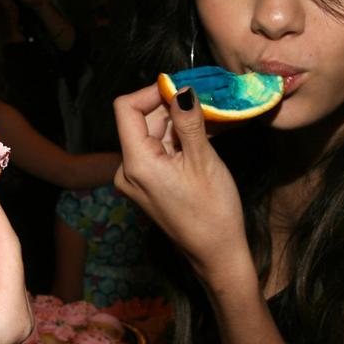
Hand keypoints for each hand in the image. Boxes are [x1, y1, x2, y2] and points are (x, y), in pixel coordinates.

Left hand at [113, 84, 247, 278]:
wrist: (217, 255)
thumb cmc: (212, 214)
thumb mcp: (203, 160)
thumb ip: (188, 121)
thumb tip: (181, 89)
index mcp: (135, 163)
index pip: (126, 108)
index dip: (152, 92)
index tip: (182, 87)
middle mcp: (128, 170)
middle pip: (143, 120)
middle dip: (174, 106)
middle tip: (209, 100)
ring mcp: (138, 178)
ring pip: (156, 134)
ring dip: (183, 122)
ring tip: (217, 116)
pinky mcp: (150, 184)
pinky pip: (162, 150)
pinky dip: (182, 139)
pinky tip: (210, 133)